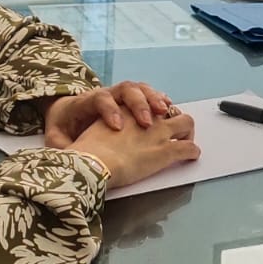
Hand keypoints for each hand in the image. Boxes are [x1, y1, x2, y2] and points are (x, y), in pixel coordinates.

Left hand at [41, 81, 173, 147]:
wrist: (66, 113)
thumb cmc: (63, 127)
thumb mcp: (55, 138)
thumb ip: (61, 146)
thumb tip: (66, 159)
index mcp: (85, 102)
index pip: (99, 98)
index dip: (109, 110)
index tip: (117, 128)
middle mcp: (106, 94)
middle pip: (125, 89)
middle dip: (138, 103)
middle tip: (147, 122)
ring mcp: (120, 96)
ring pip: (140, 89)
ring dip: (154, 99)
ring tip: (165, 112)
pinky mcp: (131, 102)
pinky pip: (148, 95)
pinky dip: (159, 100)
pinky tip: (169, 110)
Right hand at [69, 108, 200, 187]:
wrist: (92, 162)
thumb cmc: (84, 152)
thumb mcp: (88, 133)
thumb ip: (93, 131)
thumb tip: (70, 144)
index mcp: (125, 109)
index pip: (145, 101)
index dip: (152, 108)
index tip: (156, 113)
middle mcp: (145, 118)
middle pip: (169, 109)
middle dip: (174, 118)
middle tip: (174, 130)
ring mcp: (158, 133)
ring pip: (186, 122)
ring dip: (188, 131)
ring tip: (188, 140)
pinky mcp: (165, 151)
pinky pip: (188, 148)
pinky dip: (192, 152)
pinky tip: (192, 156)